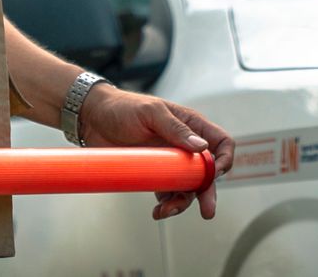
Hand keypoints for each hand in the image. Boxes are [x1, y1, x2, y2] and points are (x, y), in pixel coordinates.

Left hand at [79, 86, 234, 220]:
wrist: (93, 118)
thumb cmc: (123, 107)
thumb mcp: (152, 112)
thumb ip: (176, 129)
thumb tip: (201, 146)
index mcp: (191, 125)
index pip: (220, 142)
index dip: (224, 159)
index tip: (216, 174)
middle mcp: (184, 145)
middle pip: (207, 172)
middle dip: (208, 191)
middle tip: (207, 210)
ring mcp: (171, 161)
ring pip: (188, 187)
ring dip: (182, 202)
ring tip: (166, 211)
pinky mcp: (155, 174)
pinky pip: (168, 193)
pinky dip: (166, 205)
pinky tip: (157, 210)